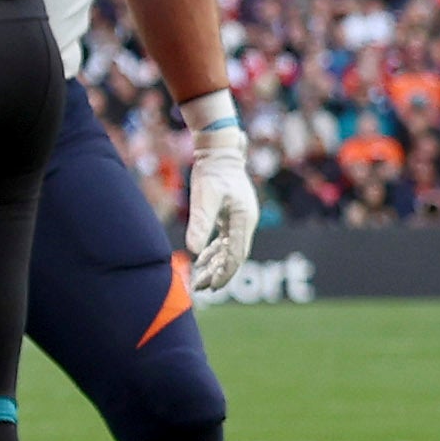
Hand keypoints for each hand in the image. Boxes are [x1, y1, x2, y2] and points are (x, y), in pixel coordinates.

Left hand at [181, 121, 256, 302]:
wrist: (218, 151)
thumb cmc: (211, 172)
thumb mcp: (204, 198)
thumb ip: (201, 224)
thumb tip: (194, 251)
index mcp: (244, 220)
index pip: (236, 255)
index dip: (225, 273)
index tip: (212, 286)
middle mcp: (245, 222)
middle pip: (234, 255)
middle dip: (218, 273)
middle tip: (201, 288)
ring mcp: (240, 219)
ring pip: (229, 249)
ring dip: (215, 264)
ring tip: (199, 280)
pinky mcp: (232, 216)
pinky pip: (226, 240)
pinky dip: (214, 251)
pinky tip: (202, 260)